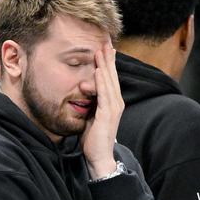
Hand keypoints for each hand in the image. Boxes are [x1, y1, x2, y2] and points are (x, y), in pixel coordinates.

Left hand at [82, 41, 123, 176]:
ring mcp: (113, 108)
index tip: (104, 50)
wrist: (99, 157)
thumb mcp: (91, 117)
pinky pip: (104, 94)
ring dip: (104, 66)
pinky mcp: (107, 114)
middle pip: (112, 76)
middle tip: (105, 42)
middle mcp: (116, 103)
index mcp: (112, 103)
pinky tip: (97, 71)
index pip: (110, 79)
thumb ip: (89, 104)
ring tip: (101, 51)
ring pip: (109, 82)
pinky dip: (101, 81)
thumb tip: (82, 93)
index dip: (108, 64)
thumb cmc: (94, 139)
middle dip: (108, 59)